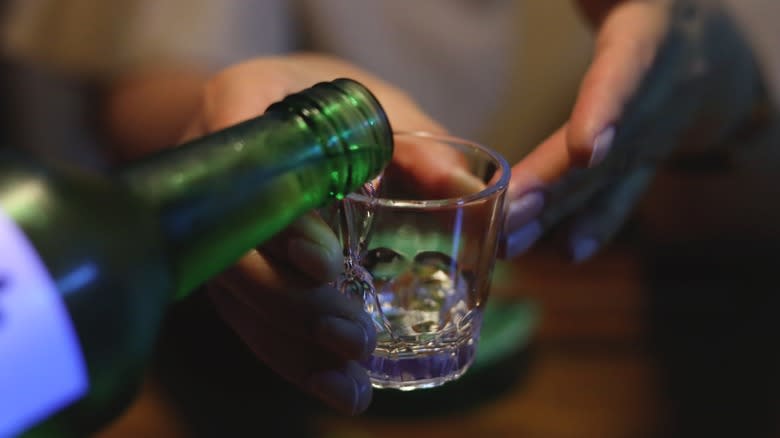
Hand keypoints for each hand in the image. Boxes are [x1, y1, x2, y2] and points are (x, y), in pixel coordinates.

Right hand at [181, 54, 456, 414]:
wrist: (290, 117)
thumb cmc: (340, 109)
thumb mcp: (384, 112)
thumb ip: (426, 153)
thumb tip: (487, 201)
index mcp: (246, 104)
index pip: (242, 163)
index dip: (278, 220)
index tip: (325, 263)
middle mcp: (219, 171)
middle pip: (233, 249)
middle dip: (290, 302)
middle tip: (352, 336)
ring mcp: (218, 224)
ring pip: (236, 296)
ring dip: (291, 348)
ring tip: (349, 390)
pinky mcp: (234, 264)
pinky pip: (249, 314)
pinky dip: (291, 355)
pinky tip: (335, 386)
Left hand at [501, 0, 768, 260]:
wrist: (701, 32)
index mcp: (652, 26)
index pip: (632, 65)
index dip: (611, 104)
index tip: (589, 145)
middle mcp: (659, 85)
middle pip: (612, 136)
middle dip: (562, 179)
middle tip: (512, 212)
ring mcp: (655, 127)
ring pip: (610, 174)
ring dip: (563, 211)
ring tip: (517, 242)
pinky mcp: (644, 154)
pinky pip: (623, 193)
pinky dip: (594, 223)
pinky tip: (565, 250)